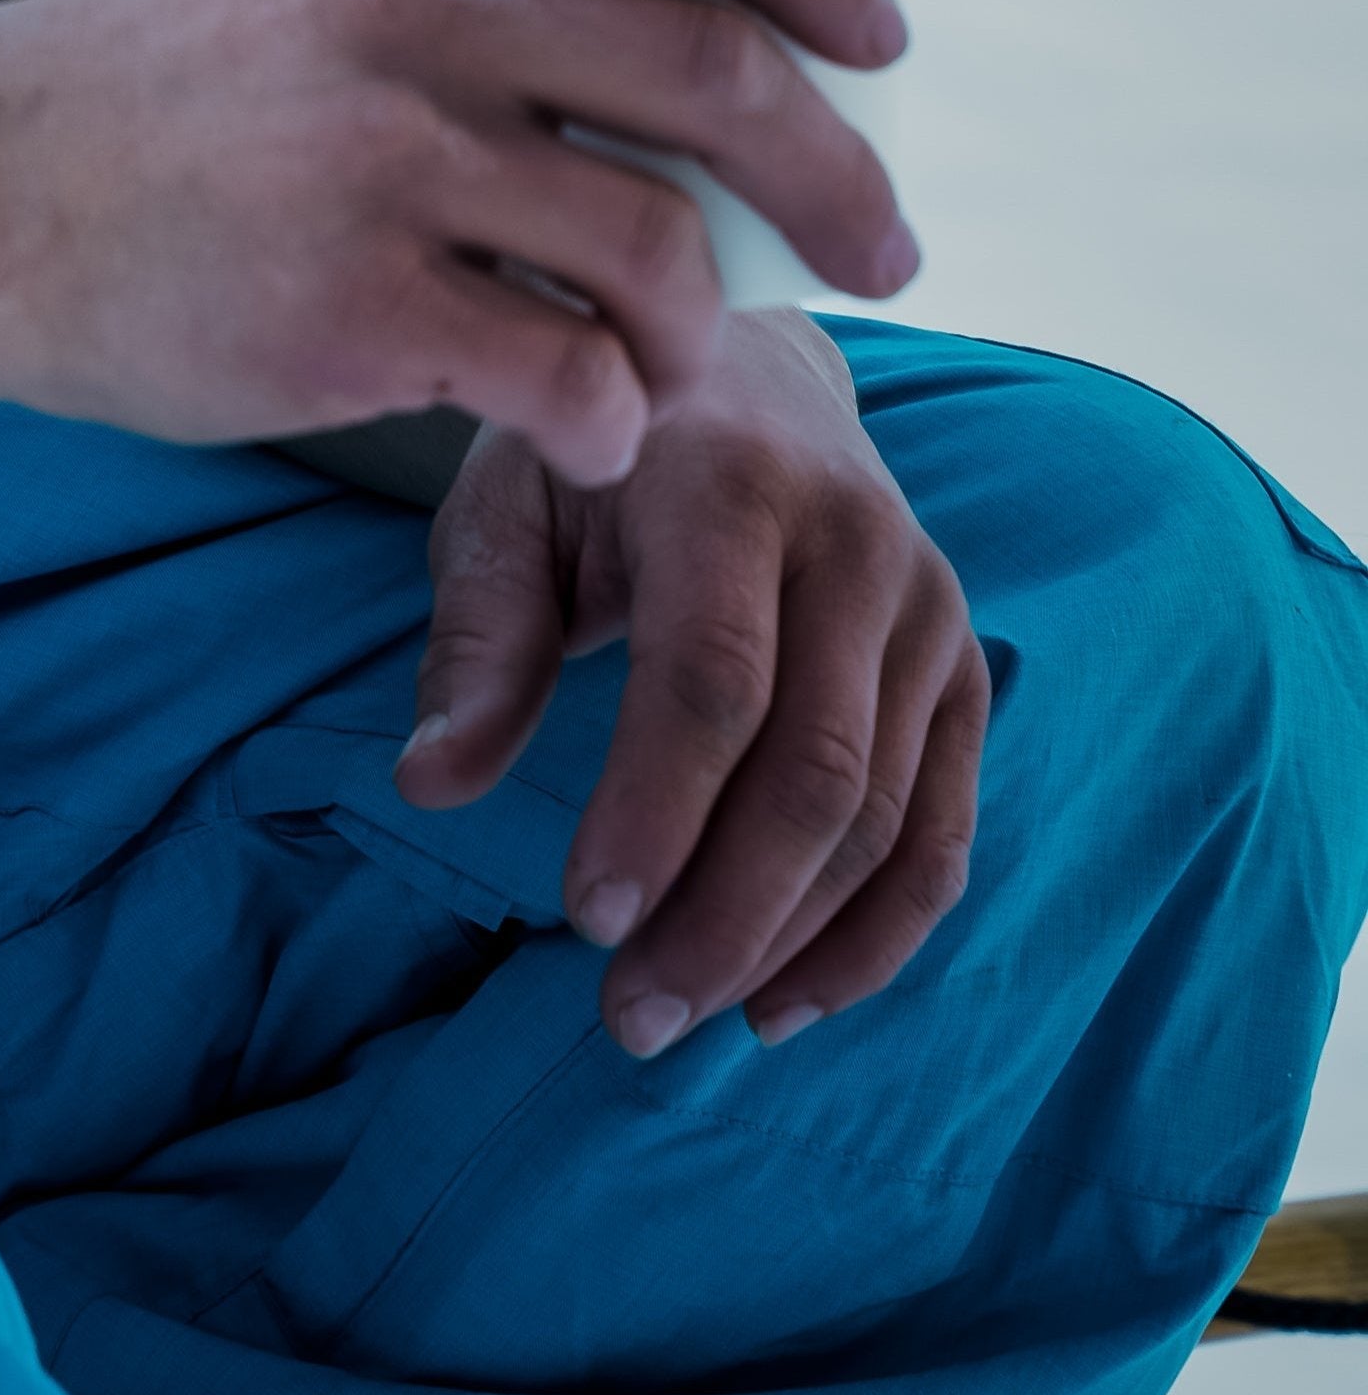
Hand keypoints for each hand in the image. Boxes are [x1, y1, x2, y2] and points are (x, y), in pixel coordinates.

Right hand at [0, 0, 917, 484]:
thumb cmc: (163, 88)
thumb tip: (715, 30)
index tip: (882, 41)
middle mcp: (414, 1)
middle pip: (724, 76)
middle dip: (845, 183)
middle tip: (887, 255)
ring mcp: (384, 156)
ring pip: (663, 252)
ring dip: (704, 330)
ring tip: (672, 364)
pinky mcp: (354, 310)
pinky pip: (575, 386)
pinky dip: (609, 427)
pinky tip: (578, 434)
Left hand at [396, 306, 987, 1053]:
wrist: (750, 377)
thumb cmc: (601, 458)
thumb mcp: (507, 502)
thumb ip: (478, 637)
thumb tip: (430, 783)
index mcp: (729, 479)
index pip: (714, 676)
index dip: (657, 811)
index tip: (587, 920)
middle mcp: (856, 540)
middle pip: (814, 769)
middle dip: (723, 914)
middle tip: (627, 1016)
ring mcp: (928, 608)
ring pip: (882, 818)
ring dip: (786, 944)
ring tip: (679, 1016)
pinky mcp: (964, 669)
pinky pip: (940, 832)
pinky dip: (874, 937)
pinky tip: (783, 1000)